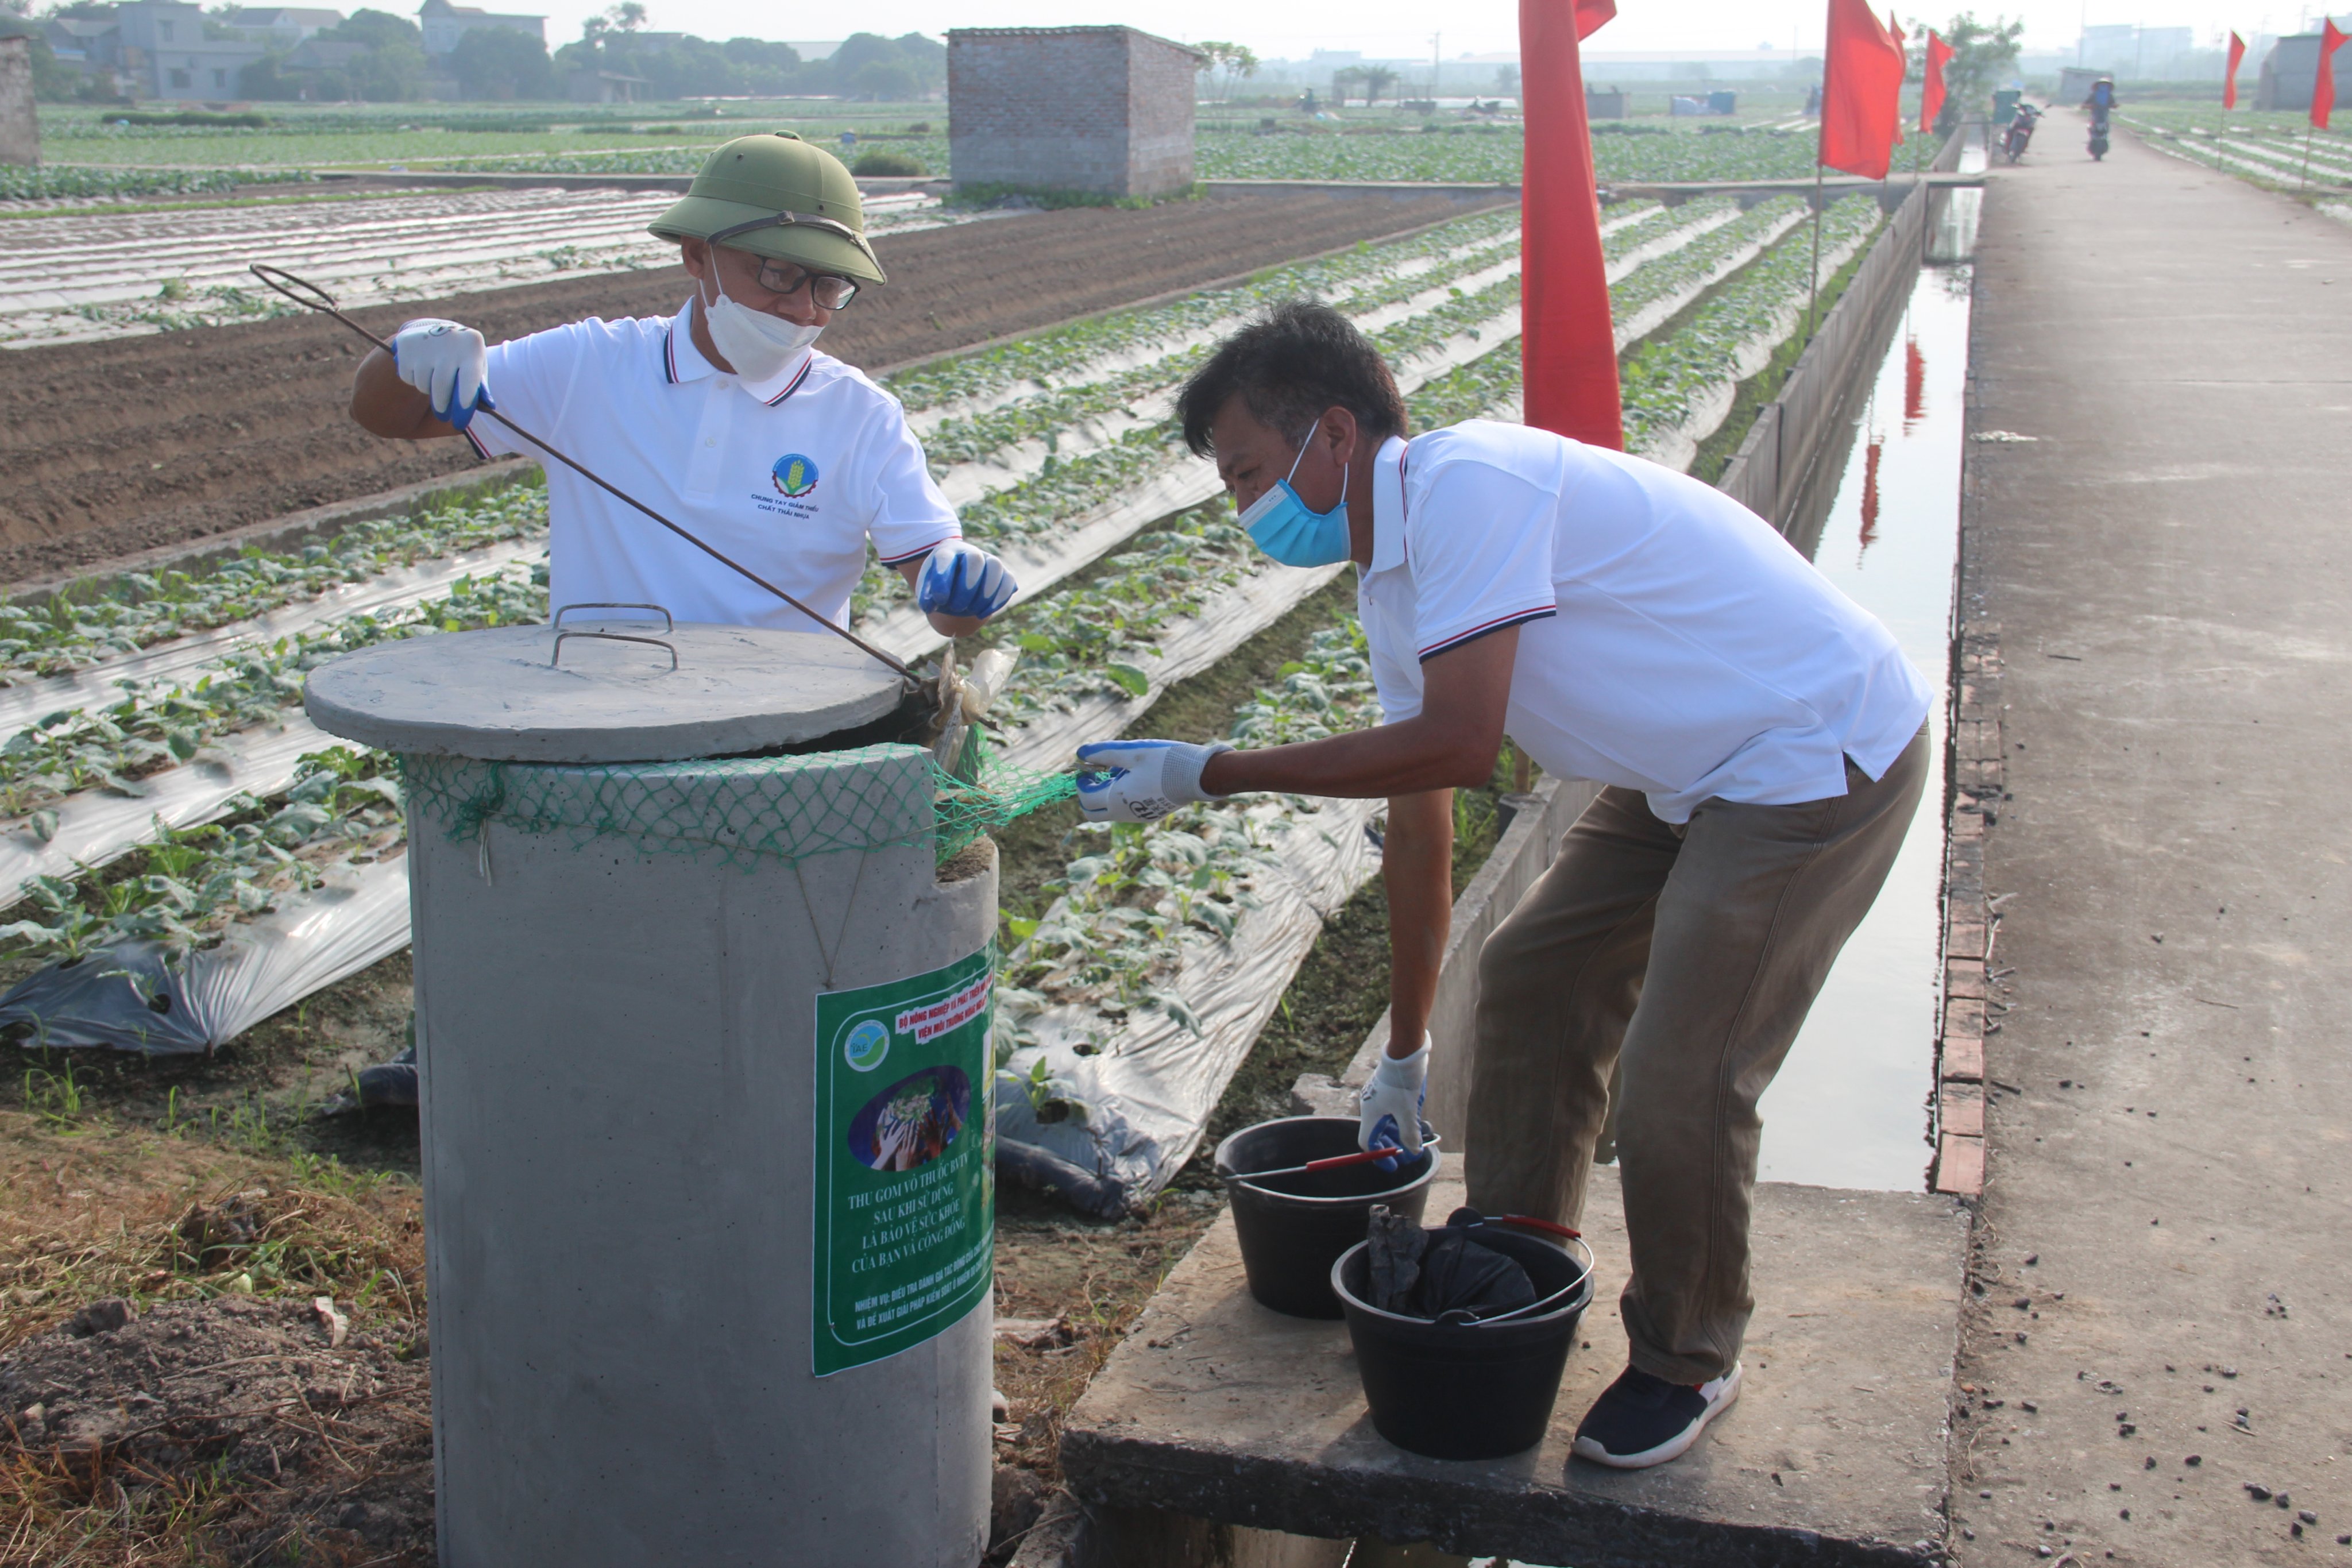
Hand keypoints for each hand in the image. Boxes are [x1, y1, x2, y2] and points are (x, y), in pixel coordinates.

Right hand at [391, 319, 491, 430]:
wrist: (434, 330)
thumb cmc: (462, 358)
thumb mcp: (475, 367)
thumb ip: (480, 387)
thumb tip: (487, 405)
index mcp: (473, 344)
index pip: (469, 377)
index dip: (465, 399)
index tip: (461, 421)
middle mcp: (449, 339)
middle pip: (441, 385)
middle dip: (442, 405)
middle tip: (443, 415)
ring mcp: (425, 340)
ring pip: (422, 383)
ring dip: (427, 391)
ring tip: (434, 381)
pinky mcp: (404, 343)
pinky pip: (407, 377)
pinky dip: (413, 380)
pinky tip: (420, 368)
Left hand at [917, 541, 1017, 619]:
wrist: (957, 585)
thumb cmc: (941, 587)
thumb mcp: (928, 590)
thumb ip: (926, 597)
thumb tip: (930, 606)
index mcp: (947, 551)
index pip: (945, 558)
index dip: (943, 579)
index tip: (939, 600)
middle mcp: (969, 551)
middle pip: (975, 559)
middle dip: (967, 586)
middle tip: (956, 608)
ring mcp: (989, 560)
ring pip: (995, 567)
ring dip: (986, 593)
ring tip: (972, 612)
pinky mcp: (1003, 573)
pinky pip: (1008, 581)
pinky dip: (998, 599)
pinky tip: (982, 613)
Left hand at [1074, 739, 1233, 822]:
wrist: (1199, 775)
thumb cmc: (1165, 761)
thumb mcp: (1131, 752)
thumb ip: (1103, 753)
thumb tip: (1080, 752)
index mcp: (1117, 799)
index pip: (1086, 798)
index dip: (1081, 782)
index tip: (1086, 767)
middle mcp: (1125, 813)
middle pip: (1093, 813)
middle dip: (1088, 794)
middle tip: (1096, 774)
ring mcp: (1138, 816)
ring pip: (1110, 812)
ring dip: (1106, 794)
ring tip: (1121, 771)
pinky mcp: (1150, 815)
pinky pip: (1126, 810)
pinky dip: (1121, 797)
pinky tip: (1136, 778)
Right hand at [1358, 1035, 1428, 1168]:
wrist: (1404, 1052)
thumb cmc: (1403, 1082)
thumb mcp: (1408, 1112)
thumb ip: (1409, 1135)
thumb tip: (1414, 1153)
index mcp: (1370, 1114)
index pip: (1368, 1143)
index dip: (1380, 1157)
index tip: (1395, 1164)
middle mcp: (1371, 1106)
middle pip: (1377, 1133)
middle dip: (1392, 1144)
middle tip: (1408, 1151)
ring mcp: (1379, 1096)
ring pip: (1387, 1121)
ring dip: (1399, 1130)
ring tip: (1416, 1132)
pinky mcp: (1387, 1088)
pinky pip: (1392, 1109)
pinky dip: (1401, 1117)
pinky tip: (1415, 1114)